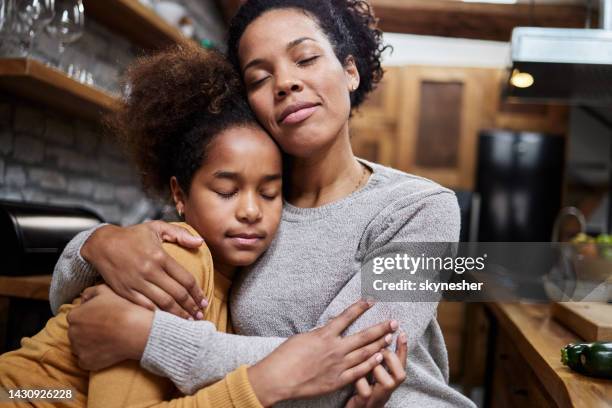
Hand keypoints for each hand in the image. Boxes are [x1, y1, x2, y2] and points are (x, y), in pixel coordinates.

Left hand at [67, 284, 153, 369]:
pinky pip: (86, 360)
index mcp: (74, 316)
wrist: (135, 330)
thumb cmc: (122, 309)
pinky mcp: (86, 362)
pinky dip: (95, 357)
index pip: (76, 317)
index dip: (90, 317)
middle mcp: (72, 333)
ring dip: (90, 345)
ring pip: (80, 347)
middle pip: (77, 333)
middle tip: (106, 329)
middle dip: (87, 331)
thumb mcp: (106, 291)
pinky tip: (107, 351)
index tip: (102, 318)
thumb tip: (83, 298)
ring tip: (108, 340)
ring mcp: (78, 349)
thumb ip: (90, 292)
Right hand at [81, 221, 206, 318]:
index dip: (197, 292)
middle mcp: (150, 271)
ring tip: (188, 320)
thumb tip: (200, 243)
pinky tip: (167, 320)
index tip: (204, 301)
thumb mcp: (157, 227)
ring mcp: (137, 283)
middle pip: (177, 294)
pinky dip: (158, 315)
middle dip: (191, 307)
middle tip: (200, 315)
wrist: (101, 244)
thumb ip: (180, 234)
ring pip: (163, 303)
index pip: (185, 279)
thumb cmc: (131, 235)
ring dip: (178, 314)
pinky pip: (145, 307)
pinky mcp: (125, 291)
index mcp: (160, 256)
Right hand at [247, 300, 397, 406]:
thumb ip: (319, 334)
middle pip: (363, 336)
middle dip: (380, 328)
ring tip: (390, 338)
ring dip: (379, 345)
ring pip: (365, 353)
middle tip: (394, 322)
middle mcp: (335, 348)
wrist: (279, 378)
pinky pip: (358, 371)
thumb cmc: (285, 357)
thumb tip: (328, 330)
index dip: (360, 307)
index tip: (371, 300)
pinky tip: (379, 358)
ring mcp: (338, 365)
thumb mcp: (302, 337)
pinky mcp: (337, 380)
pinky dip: (370, 364)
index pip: (347, 317)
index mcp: (324, 335)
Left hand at [345, 331, 407, 407]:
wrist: (356, 407)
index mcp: (391, 379)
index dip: (403, 350)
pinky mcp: (365, 402)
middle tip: (378, 350)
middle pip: (401, 375)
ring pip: (385, 382)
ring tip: (365, 360)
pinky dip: (360, 381)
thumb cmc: (363, 385)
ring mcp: (378, 397)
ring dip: (375, 367)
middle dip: (389, 357)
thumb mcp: (373, 370)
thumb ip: (379, 358)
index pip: (402, 364)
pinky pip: (366, 391)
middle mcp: (388, 389)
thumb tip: (382, 335)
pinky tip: (352, 375)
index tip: (401, 334)